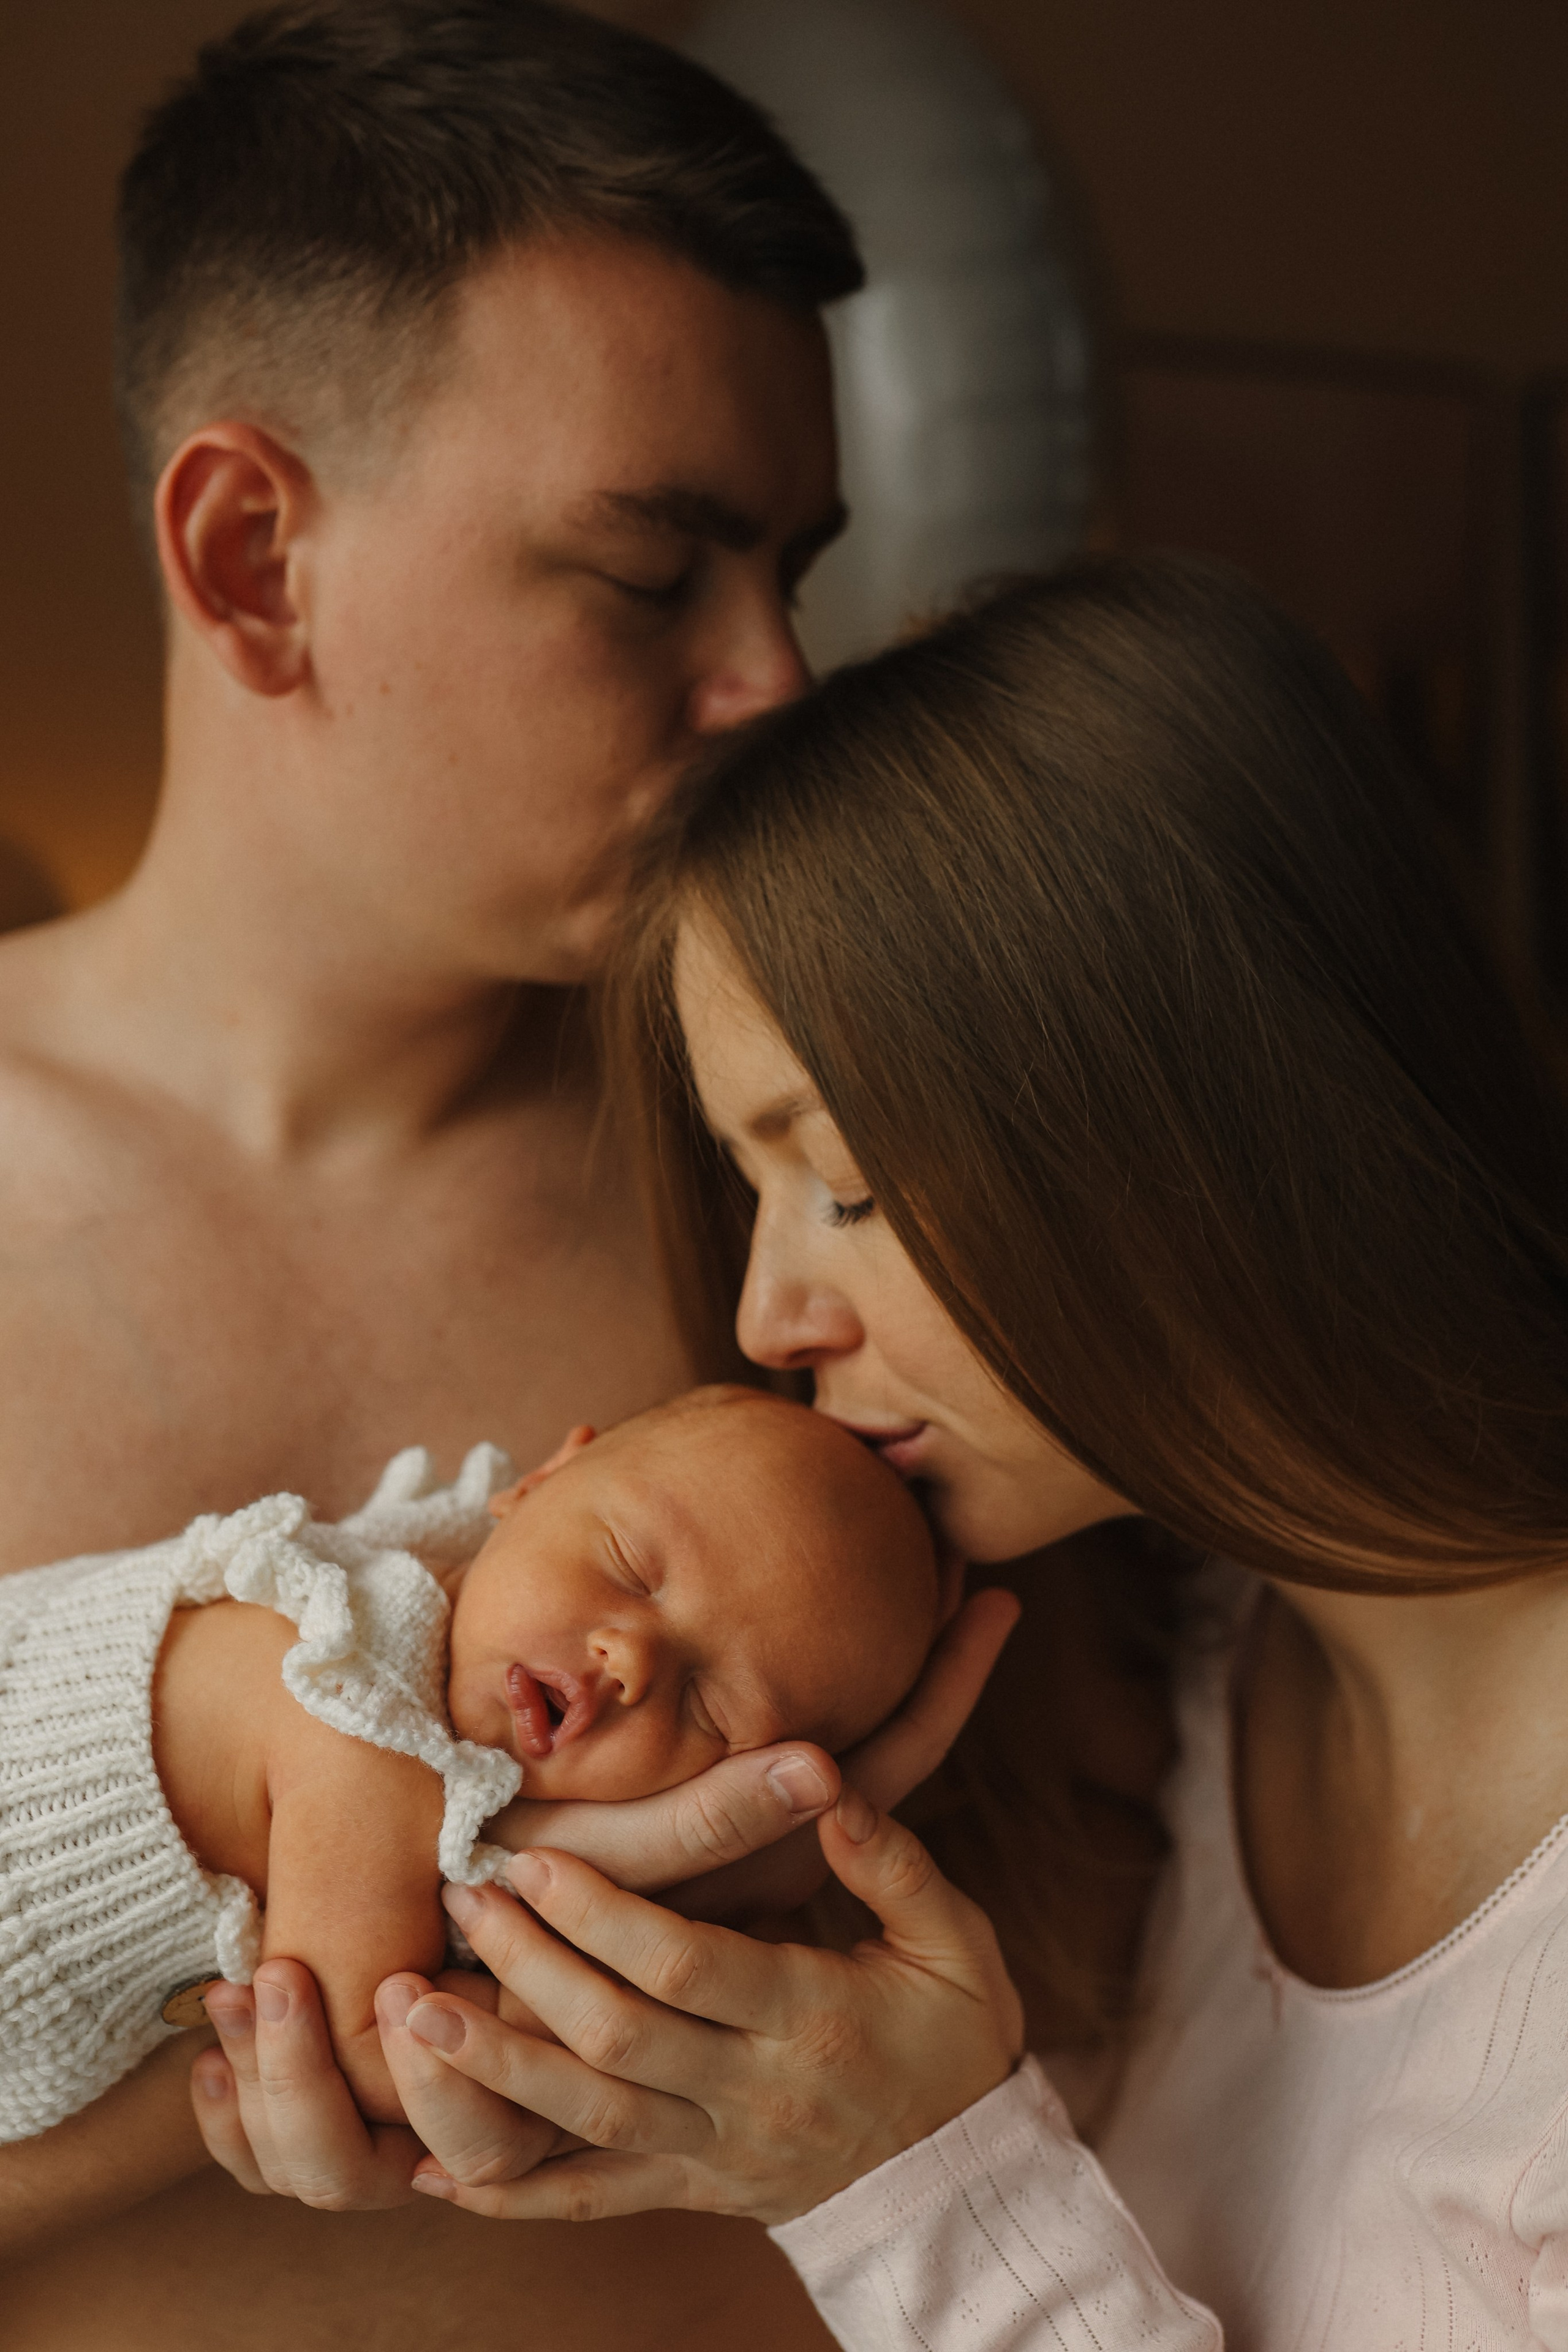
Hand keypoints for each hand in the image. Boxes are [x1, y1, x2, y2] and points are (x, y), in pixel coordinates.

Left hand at [192, 1585, 1017, 2203]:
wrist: (967, 2180)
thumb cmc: (957, 2036)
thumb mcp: (954, 1939)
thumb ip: (891, 1860)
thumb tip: (828, 1784)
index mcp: (812, 2018)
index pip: (688, 1966)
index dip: (603, 1916)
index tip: (534, 1860)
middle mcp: (755, 2094)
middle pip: (620, 2037)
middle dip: (528, 1971)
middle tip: (457, 1901)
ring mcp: (719, 2154)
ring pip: (590, 2120)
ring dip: (494, 2069)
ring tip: (411, 2015)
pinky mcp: (696, 2194)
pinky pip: (593, 2202)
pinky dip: (513, 2194)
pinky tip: (436, 2175)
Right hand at [494, 1584, 1020, 1920]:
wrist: (474, 1945)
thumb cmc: (538, 1896)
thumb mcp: (624, 1858)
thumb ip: (718, 1815)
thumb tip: (827, 1767)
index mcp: (782, 1856)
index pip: (899, 1756)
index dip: (948, 1680)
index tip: (998, 1597)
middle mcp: (789, 1845)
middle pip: (896, 1741)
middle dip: (935, 1652)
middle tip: (967, 1559)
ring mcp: (763, 1835)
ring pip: (861, 1737)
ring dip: (896, 1657)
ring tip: (929, 1567)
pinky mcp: (726, 1821)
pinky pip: (809, 1742)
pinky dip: (840, 1673)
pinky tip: (844, 1609)